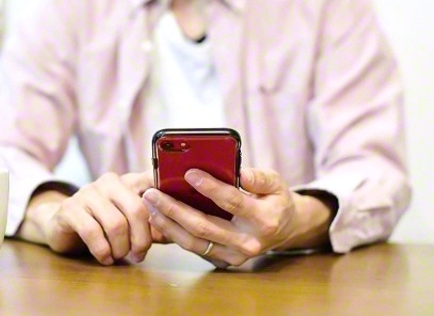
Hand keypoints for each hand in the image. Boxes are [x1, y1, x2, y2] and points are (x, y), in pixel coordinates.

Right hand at [25, 171, 158, 264]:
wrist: (61, 226)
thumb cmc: (102, 225)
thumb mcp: (129, 223)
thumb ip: (150, 225)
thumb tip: (170, 232)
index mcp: (127, 181)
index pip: (152, 183)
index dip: (163, 201)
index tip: (167, 220)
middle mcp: (108, 182)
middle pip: (137, 210)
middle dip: (142, 239)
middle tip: (139, 255)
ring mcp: (87, 193)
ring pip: (116, 224)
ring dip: (121, 248)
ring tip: (119, 256)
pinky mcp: (69, 208)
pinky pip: (92, 232)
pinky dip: (103, 251)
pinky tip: (105, 258)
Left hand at [141, 168, 334, 267]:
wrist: (284, 229)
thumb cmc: (275, 199)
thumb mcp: (275, 182)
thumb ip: (258, 177)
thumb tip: (239, 172)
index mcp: (263, 219)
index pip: (232, 202)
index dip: (210, 187)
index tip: (188, 173)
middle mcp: (247, 242)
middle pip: (204, 226)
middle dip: (174, 208)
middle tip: (152, 192)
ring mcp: (234, 255)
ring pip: (194, 242)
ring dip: (167, 223)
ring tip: (150, 204)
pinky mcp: (222, 260)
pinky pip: (193, 247)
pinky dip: (173, 233)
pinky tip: (158, 217)